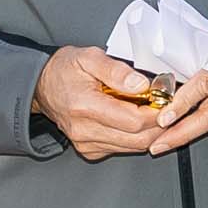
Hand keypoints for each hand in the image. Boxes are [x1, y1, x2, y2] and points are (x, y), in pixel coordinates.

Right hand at [39, 43, 187, 159]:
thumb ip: (116, 71)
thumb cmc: (64, 70)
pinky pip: (122, 149)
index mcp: (85, 106)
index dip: (156, 113)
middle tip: (165, 107)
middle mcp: (84, 130)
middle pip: (137, 139)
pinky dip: (135, 137)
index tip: (165, 101)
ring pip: (132, 148)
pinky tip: (134, 121)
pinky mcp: (88, 150)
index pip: (133, 121)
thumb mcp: (89, 57)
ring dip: (149, 132)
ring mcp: (85, 143)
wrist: (42, 86)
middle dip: (158, 125)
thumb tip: (141, 85)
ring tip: (151, 111)